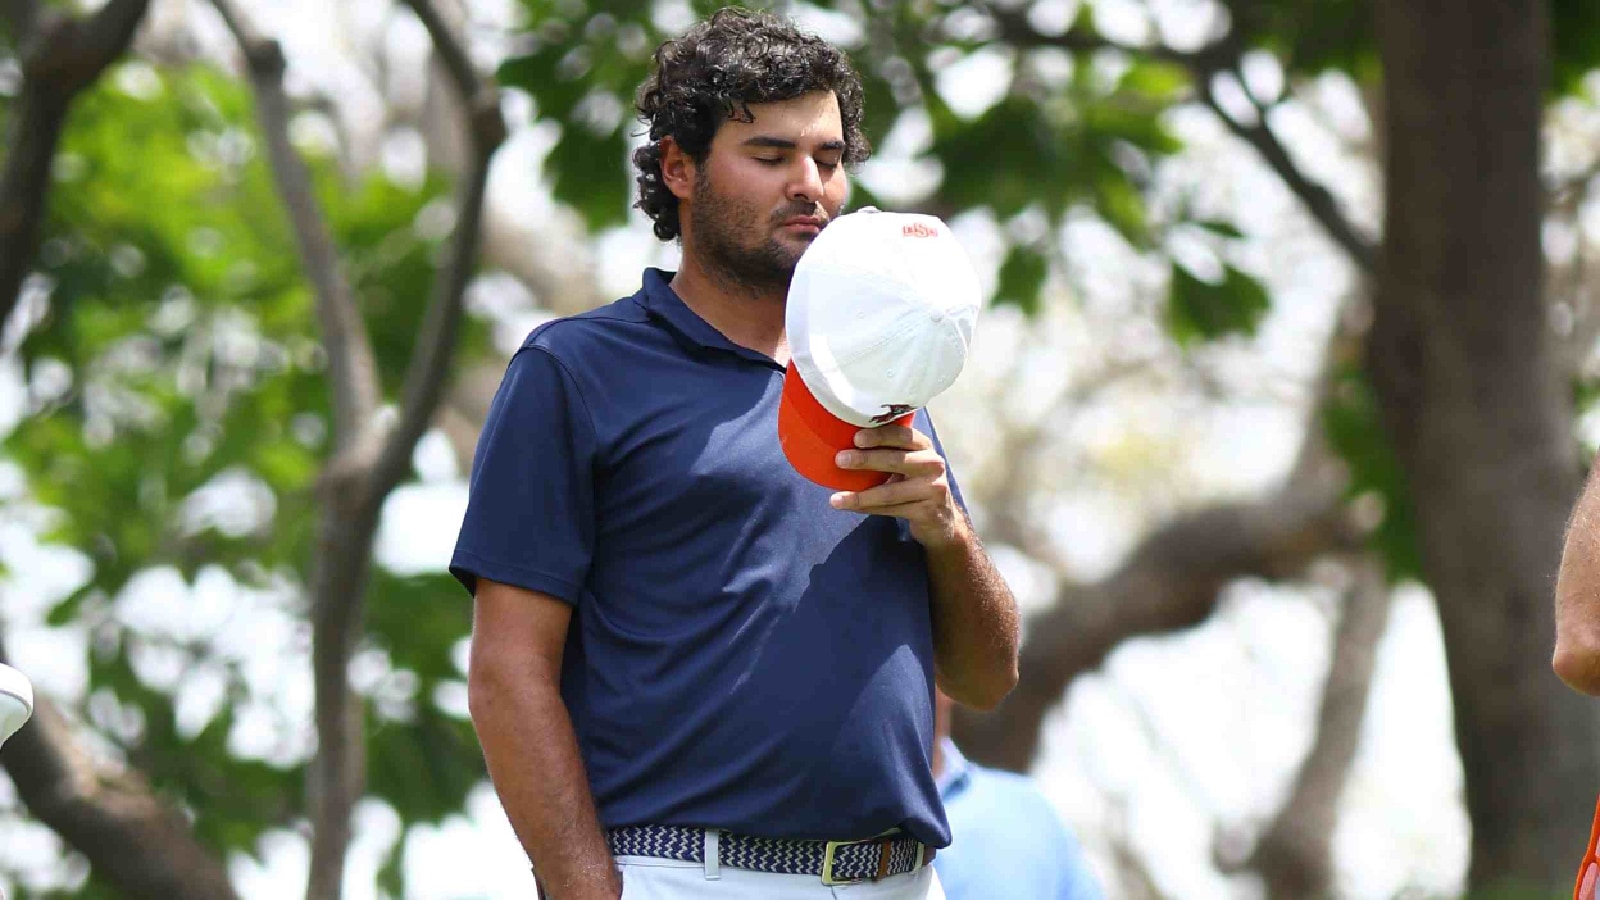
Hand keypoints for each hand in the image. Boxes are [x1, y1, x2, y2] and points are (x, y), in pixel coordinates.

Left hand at [829, 424, 965, 548]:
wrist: (941, 518)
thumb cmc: (914, 483)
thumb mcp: (909, 462)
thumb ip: (888, 451)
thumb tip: (844, 443)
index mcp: (924, 446)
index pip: (902, 435)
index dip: (879, 436)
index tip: (856, 438)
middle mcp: (932, 464)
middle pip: (896, 461)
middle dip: (865, 460)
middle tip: (840, 460)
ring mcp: (933, 489)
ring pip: (890, 492)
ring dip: (860, 495)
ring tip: (835, 499)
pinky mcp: (927, 512)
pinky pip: (890, 510)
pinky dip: (866, 508)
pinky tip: (848, 507)